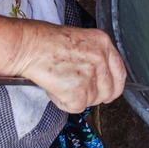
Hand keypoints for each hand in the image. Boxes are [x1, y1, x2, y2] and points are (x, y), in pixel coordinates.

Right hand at [10, 20, 126, 112]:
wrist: (28, 46)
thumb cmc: (46, 42)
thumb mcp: (81, 41)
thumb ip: (95, 57)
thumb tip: (100, 78)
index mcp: (103, 43)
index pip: (120, 72)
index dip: (114, 87)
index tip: (109, 93)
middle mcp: (101, 58)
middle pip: (108, 90)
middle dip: (93, 95)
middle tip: (76, 90)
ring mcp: (90, 75)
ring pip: (91, 100)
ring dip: (76, 97)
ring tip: (60, 82)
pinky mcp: (78, 90)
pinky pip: (76, 107)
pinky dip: (64, 102)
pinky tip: (55, 89)